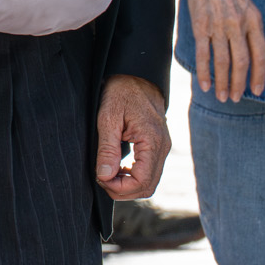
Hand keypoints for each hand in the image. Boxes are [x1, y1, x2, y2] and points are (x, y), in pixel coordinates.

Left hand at [95, 74, 167, 199]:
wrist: (135, 74)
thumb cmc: (120, 92)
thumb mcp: (108, 118)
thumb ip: (107, 149)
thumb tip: (105, 176)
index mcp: (153, 141)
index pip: (142, 181)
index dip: (120, 187)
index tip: (101, 179)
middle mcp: (163, 147)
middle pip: (148, 187)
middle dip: (123, 190)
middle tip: (102, 180)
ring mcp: (163, 147)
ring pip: (150, 182)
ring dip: (129, 185)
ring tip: (108, 174)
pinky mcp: (159, 145)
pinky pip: (150, 171)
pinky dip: (134, 176)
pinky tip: (118, 168)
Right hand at [181, 0, 264, 101]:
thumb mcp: (248, 6)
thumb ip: (250, 30)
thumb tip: (250, 59)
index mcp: (254, 20)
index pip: (260, 55)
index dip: (259, 75)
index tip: (257, 91)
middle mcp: (238, 24)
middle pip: (241, 62)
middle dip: (239, 84)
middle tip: (235, 98)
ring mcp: (218, 25)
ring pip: (222, 62)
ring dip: (222, 83)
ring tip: (221, 96)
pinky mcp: (200, 25)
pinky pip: (204, 54)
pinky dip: (204, 72)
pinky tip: (205, 85)